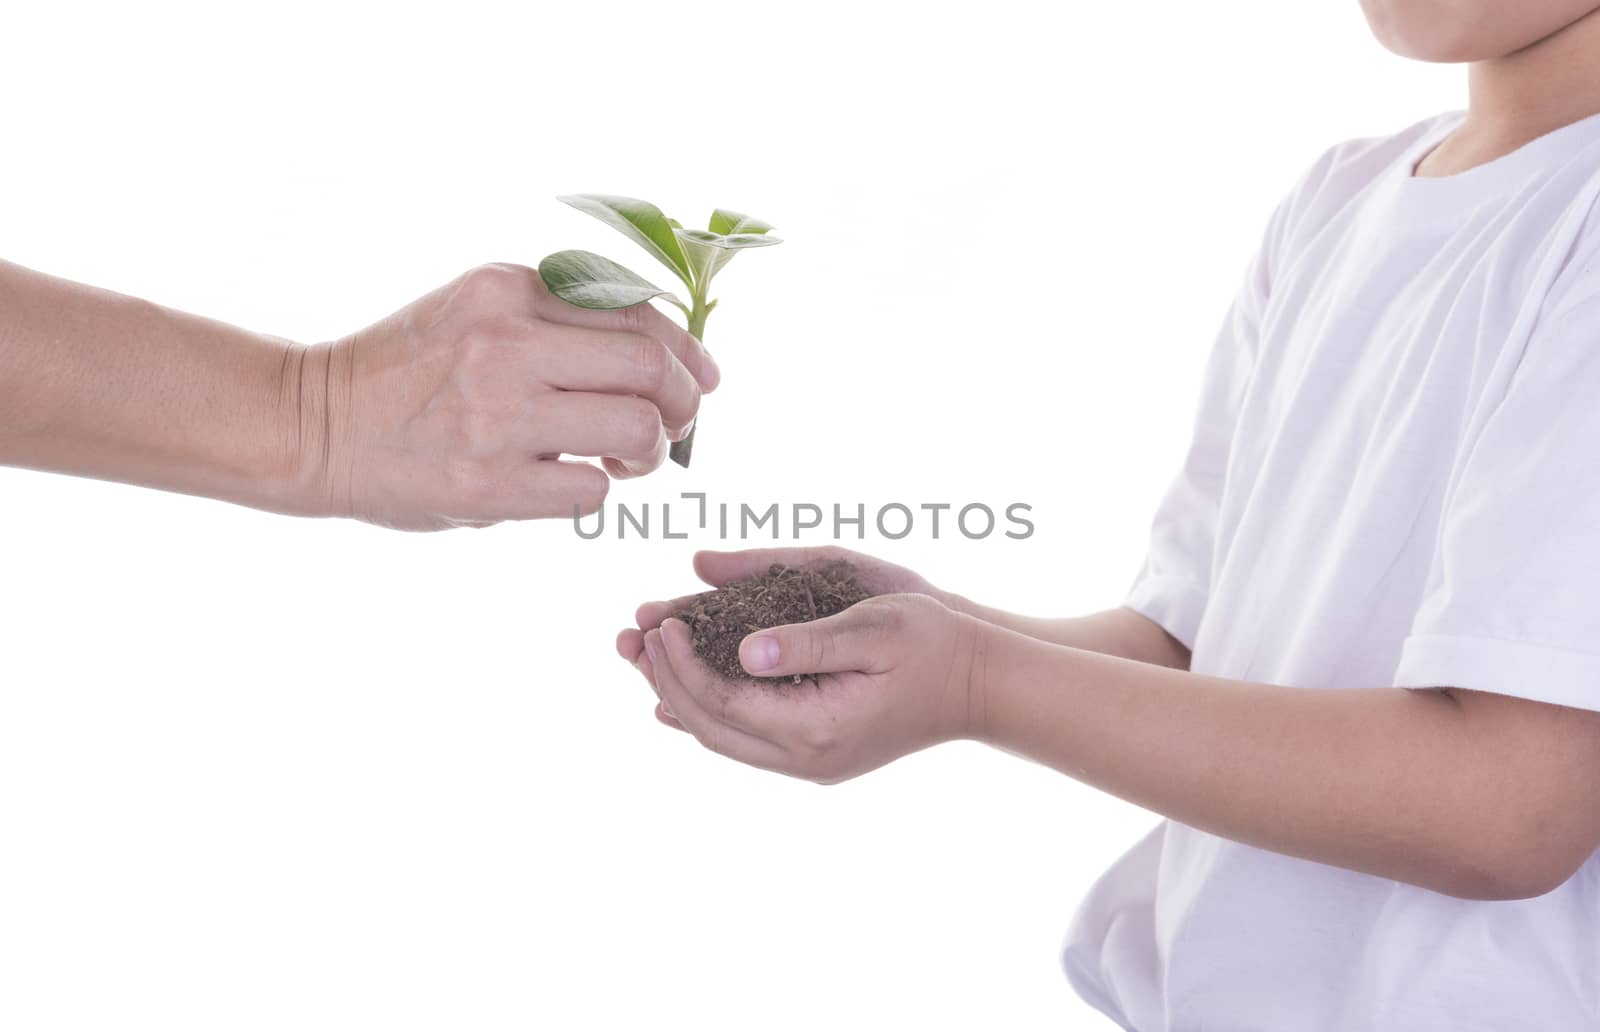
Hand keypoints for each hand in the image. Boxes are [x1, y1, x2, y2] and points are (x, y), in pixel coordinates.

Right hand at [303, 263, 717, 530]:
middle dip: (684, 403)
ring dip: (648, 452)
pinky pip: (592, 488)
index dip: (687, 351)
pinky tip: (569, 482)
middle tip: (676, 426)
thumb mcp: (474, 310)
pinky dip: (598, 489)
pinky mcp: (489, 482)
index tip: (703, 378)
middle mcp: (504, 343)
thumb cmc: (407, 373)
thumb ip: (555, 317)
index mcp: (506, 290)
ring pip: (636, 428)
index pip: (636, 311)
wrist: (314, 426)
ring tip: (623, 458)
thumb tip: (666, 351)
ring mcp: (496, 414)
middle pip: (651, 368)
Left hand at [620, 588, 981, 784]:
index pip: (722, 700)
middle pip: (710, 727)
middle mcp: (807, 758)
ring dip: (680, 698)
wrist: (982, 686)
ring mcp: (812, 763)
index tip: (658, 620)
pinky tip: (681, 699)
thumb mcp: (874, 626)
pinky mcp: (819, 755)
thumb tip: (743, 651)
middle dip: (665, 681)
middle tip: (629, 638)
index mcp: (816, 727)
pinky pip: (746, 742)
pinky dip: (709, 717)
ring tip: (642, 661)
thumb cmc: (934, 644)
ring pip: (724, 740)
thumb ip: (807, 640)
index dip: (681, 661)